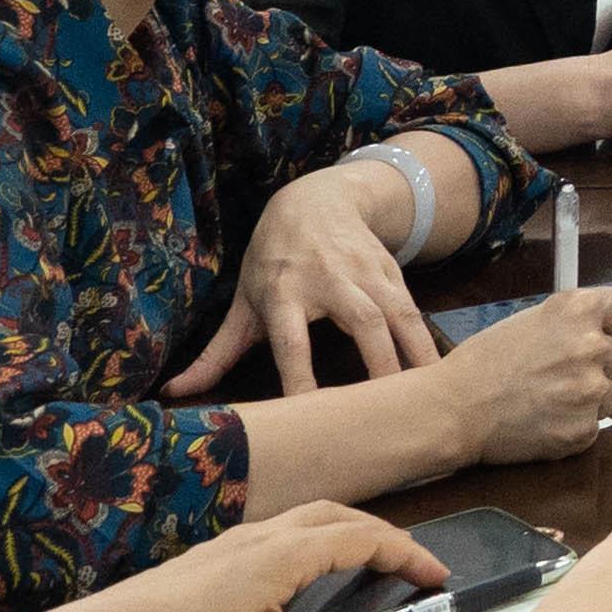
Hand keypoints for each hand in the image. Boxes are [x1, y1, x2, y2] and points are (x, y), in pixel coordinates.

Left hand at [0, 501, 443, 611]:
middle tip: (407, 565)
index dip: (408, 554)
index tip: (439, 576)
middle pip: (338, 515)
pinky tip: (293, 583)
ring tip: (362, 566)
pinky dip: (310, 546)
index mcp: (285, 550)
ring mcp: (230, 544)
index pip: (366, 538)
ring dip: (344, 534)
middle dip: (381, 533)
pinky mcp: (206, 562)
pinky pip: (277, 537)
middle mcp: (262, 535)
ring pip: (304, 522)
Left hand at [172, 157, 447, 402]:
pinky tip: (437, 371)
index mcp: (283, 291)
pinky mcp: (392, 270)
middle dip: (379, 363)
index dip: (300, 375)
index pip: (291, 339)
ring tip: (428, 393)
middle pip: (360, 321)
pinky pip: (414, 310)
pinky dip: (427, 340)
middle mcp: (329, 279)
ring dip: (415, 353)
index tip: (309, 412)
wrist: (317, 198)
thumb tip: (174, 392)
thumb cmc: (272, 259)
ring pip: (398, 313)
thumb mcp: (242, 301)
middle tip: (388, 409)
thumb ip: (215, 353)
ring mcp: (366, 271)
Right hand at [434, 282, 611, 462]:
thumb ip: (572, 322)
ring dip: (587, 399)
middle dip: (599, 366)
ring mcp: (590, 390)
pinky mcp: (583, 429)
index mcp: (579, 310)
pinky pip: (593, 426)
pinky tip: (543, 421)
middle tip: (559, 374)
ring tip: (546, 400)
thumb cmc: (484, 361)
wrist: (454, 409)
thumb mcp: (531, 320)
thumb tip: (603, 328)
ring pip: (610, 394)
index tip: (605, 332)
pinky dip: (573, 427)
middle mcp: (592, 346)